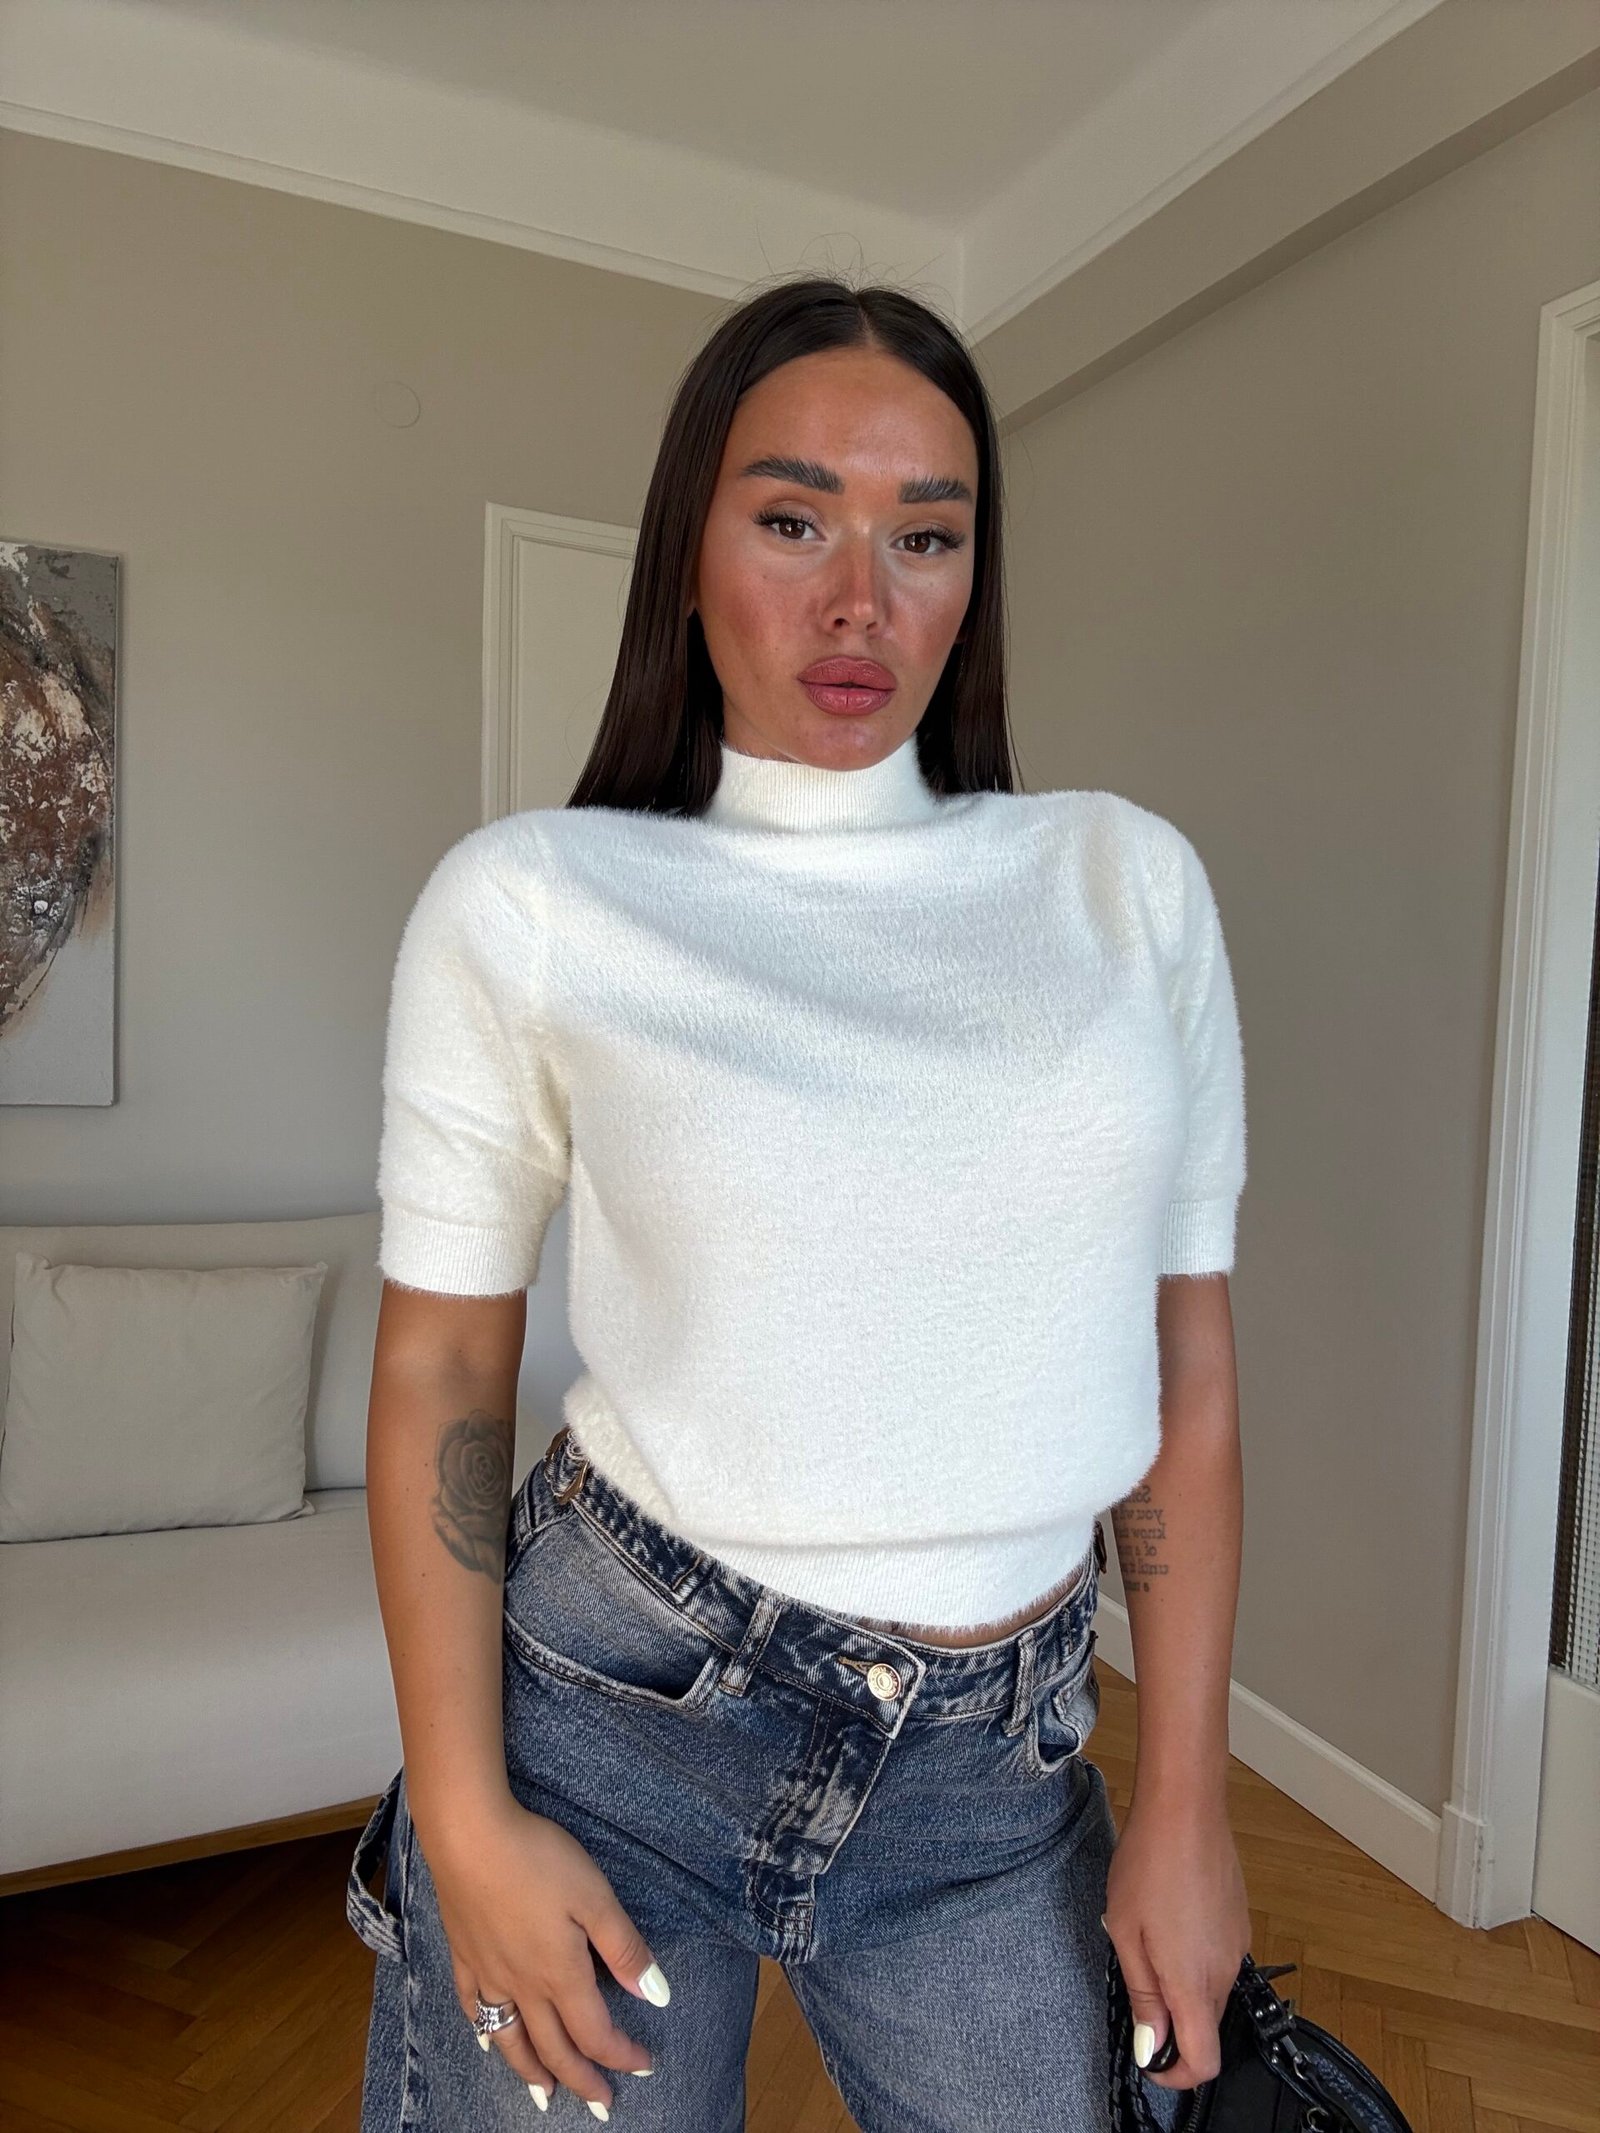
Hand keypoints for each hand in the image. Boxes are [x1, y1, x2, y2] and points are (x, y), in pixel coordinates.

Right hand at [424, 1789, 667, 2116]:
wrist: (470, 1835)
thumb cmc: (539, 1860)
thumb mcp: (596, 1897)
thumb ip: (624, 1948)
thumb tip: (655, 1997)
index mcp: (561, 1975)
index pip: (596, 2034)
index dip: (622, 2056)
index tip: (644, 2066)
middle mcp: (523, 1986)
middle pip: (554, 2049)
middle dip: (582, 2080)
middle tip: (601, 2104)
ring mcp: (489, 1974)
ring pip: (512, 2040)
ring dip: (532, 2072)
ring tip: (546, 2095)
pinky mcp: (464, 1955)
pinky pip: (475, 2008)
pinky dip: (486, 2033)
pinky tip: (489, 2041)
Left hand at [1103, 1793, 1249, 2090]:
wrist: (1186, 1808)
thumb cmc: (1149, 1864)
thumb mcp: (1126, 1933)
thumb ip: (1143, 1994)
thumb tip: (1152, 2044)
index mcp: (1194, 1982)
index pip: (1205, 2060)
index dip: (1177, 2073)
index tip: (1150, 2056)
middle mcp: (1225, 1971)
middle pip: (1207, 2026)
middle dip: (1173, 2022)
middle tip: (1136, 1981)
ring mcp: (1237, 1946)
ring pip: (1211, 1992)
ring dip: (1182, 1985)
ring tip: (1148, 1937)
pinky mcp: (1239, 1923)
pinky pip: (1218, 1960)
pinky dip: (1195, 1958)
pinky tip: (1170, 1918)